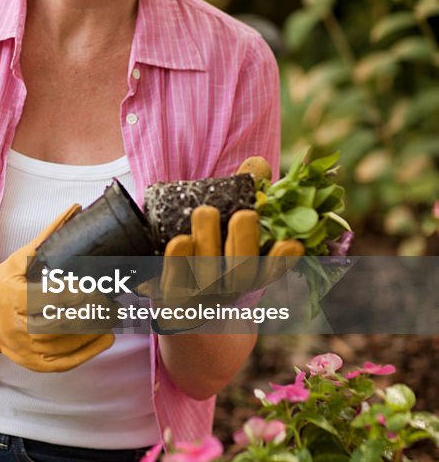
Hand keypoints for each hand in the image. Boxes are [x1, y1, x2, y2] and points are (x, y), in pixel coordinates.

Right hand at [0, 206, 114, 370]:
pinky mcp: (32, 363)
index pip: (50, 297)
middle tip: (113, 300)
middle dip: (91, 312)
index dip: (77, 293)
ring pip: (66, 343)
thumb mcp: (21, 258)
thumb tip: (75, 210)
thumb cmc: (1, 284)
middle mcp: (17, 327)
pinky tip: (106, 338)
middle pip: (61, 322)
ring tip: (116, 315)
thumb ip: (50, 236)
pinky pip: (64, 362)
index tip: (99, 285)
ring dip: (95, 330)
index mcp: (12, 298)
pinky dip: (88, 351)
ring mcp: (24, 349)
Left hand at [151, 157, 303, 333]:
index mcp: (248, 273)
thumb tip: (257, 164)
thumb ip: (245, 191)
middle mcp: (227, 289)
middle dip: (245, 242)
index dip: (283, 260)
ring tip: (205, 211)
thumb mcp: (227, 216)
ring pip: (210, 277)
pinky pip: (174, 283)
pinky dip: (178, 262)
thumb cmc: (206, 242)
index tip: (291, 242)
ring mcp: (198, 295)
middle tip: (243, 214)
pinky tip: (179, 240)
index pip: (271, 271)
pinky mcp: (170, 297)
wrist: (169, 282)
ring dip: (209, 242)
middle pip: (242, 274)